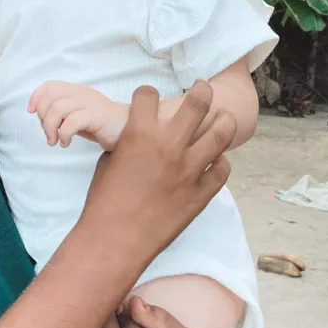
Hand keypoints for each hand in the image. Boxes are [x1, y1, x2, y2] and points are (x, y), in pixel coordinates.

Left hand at [28, 81, 127, 150]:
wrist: (130, 129)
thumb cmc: (101, 125)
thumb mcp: (77, 116)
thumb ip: (62, 113)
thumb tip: (41, 118)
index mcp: (76, 90)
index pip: (49, 85)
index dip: (36, 97)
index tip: (32, 113)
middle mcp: (82, 92)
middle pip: (50, 98)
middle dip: (42, 117)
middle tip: (48, 133)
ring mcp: (90, 102)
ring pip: (57, 109)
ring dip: (50, 128)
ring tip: (55, 141)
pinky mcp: (97, 115)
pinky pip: (71, 122)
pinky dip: (63, 134)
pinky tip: (66, 143)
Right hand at [78, 82, 234, 261]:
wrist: (115, 239)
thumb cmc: (103, 201)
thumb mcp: (107, 162)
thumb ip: (126, 144)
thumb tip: (135, 139)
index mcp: (139, 133)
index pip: (148, 95)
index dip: (146, 94)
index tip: (148, 97)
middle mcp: (169, 145)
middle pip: (197, 103)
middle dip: (202, 90)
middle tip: (203, 87)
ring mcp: (189, 169)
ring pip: (221, 133)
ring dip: (223, 121)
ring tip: (222, 118)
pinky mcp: (201, 193)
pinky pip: (221, 170)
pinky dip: (220, 163)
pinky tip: (215, 161)